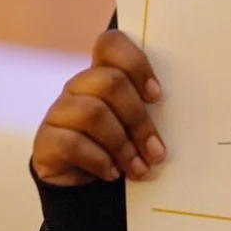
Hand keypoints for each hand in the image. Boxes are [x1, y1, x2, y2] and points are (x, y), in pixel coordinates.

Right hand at [32, 30, 166, 186]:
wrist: (83, 187)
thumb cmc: (121, 148)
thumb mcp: (137, 126)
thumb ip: (150, 110)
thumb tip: (184, 112)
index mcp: (103, 74)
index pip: (111, 43)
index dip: (136, 63)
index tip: (157, 96)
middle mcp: (79, 86)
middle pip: (110, 82)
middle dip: (139, 119)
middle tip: (156, 151)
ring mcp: (59, 111)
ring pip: (94, 113)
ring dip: (123, 146)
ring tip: (139, 169)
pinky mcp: (46, 140)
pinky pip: (72, 142)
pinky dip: (99, 160)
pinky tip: (111, 173)